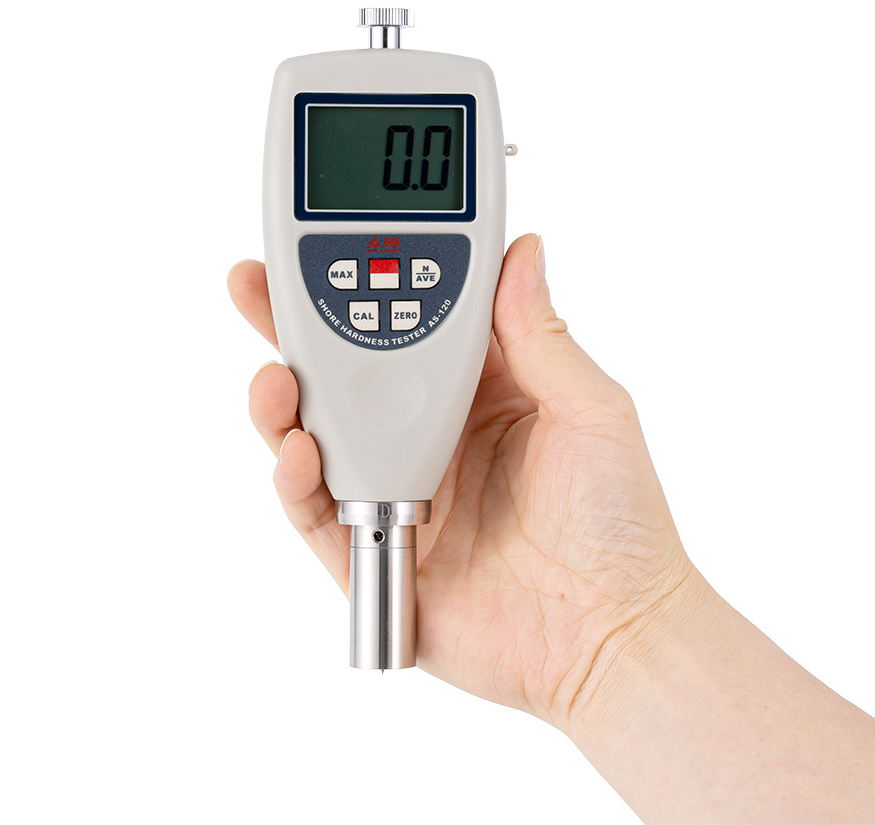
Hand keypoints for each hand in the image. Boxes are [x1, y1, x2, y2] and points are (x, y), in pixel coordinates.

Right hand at [228, 233, 696, 729]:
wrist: (613, 634)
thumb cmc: (620, 524)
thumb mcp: (588, 409)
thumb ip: (539, 333)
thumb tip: (521, 251)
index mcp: (478, 392)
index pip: (408, 320)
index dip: (370, 279)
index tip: (336, 241)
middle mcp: (429, 435)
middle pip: (345, 371)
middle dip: (293, 328)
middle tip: (254, 287)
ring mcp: (396, 491)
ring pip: (316, 433)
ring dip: (283, 402)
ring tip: (275, 380)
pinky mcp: (372, 551)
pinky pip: (315, 510)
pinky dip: (296, 478)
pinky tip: (302, 453)